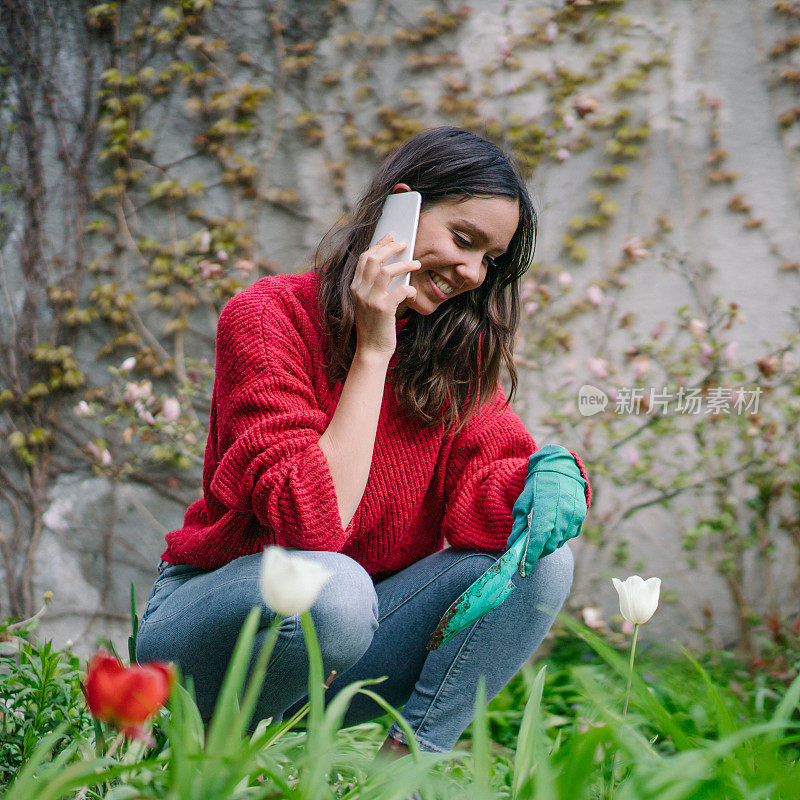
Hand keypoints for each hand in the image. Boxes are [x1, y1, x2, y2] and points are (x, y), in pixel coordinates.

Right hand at [350, 233, 419, 356]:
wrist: (371, 351)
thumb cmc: (375, 327)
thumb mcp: (370, 304)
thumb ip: (375, 287)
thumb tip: (393, 268)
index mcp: (354, 288)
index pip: (363, 258)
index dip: (378, 245)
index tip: (390, 236)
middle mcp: (359, 291)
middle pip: (373, 259)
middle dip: (390, 248)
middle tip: (404, 244)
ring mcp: (369, 300)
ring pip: (385, 270)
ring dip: (404, 265)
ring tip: (416, 264)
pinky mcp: (382, 309)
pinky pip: (400, 290)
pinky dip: (410, 289)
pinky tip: (413, 293)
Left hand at [507, 444, 587, 575]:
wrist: (560, 470)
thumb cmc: (538, 486)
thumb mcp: (523, 503)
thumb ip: (518, 526)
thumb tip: (512, 546)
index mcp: (546, 508)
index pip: (538, 538)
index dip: (530, 555)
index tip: (523, 568)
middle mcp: (563, 513)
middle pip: (550, 544)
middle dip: (538, 552)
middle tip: (529, 554)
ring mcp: (574, 516)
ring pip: (560, 541)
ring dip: (549, 545)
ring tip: (540, 537)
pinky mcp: (580, 517)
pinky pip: (569, 535)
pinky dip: (559, 537)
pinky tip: (553, 528)